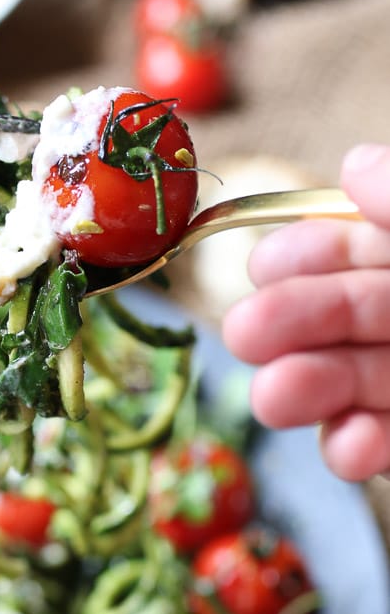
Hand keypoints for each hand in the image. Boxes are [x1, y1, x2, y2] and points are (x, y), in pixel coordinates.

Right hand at [222, 143, 389, 481]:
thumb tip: (350, 164)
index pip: (359, 249)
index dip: (310, 253)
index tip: (264, 267)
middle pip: (350, 317)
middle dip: (295, 324)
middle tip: (247, 334)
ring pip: (361, 383)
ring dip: (313, 390)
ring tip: (276, 398)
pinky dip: (366, 450)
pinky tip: (348, 450)